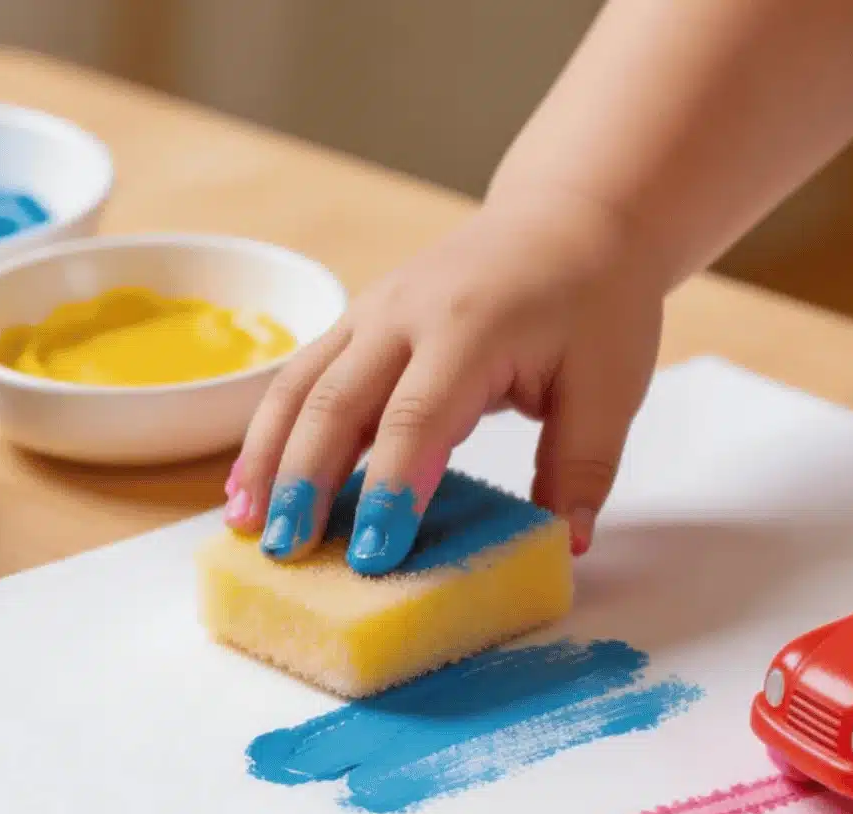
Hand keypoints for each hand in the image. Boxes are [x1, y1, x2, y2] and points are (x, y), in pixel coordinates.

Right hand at [223, 192, 665, 573]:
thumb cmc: (596, 302)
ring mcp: (373, 312)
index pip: (417, 419)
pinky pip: (303, 376)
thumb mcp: (611, 386)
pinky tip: (250, 481)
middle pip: (336, 402)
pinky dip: (271, 430)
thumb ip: (583, 467)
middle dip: (304, 481)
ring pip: (300, 385)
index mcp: (470, 328)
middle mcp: (406, 314)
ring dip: (265, 455)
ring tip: (241, 524)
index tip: (375, 556)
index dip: (393, 490)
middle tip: (284, 552)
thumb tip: (567, 543)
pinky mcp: (360, 321)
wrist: (571, 219)